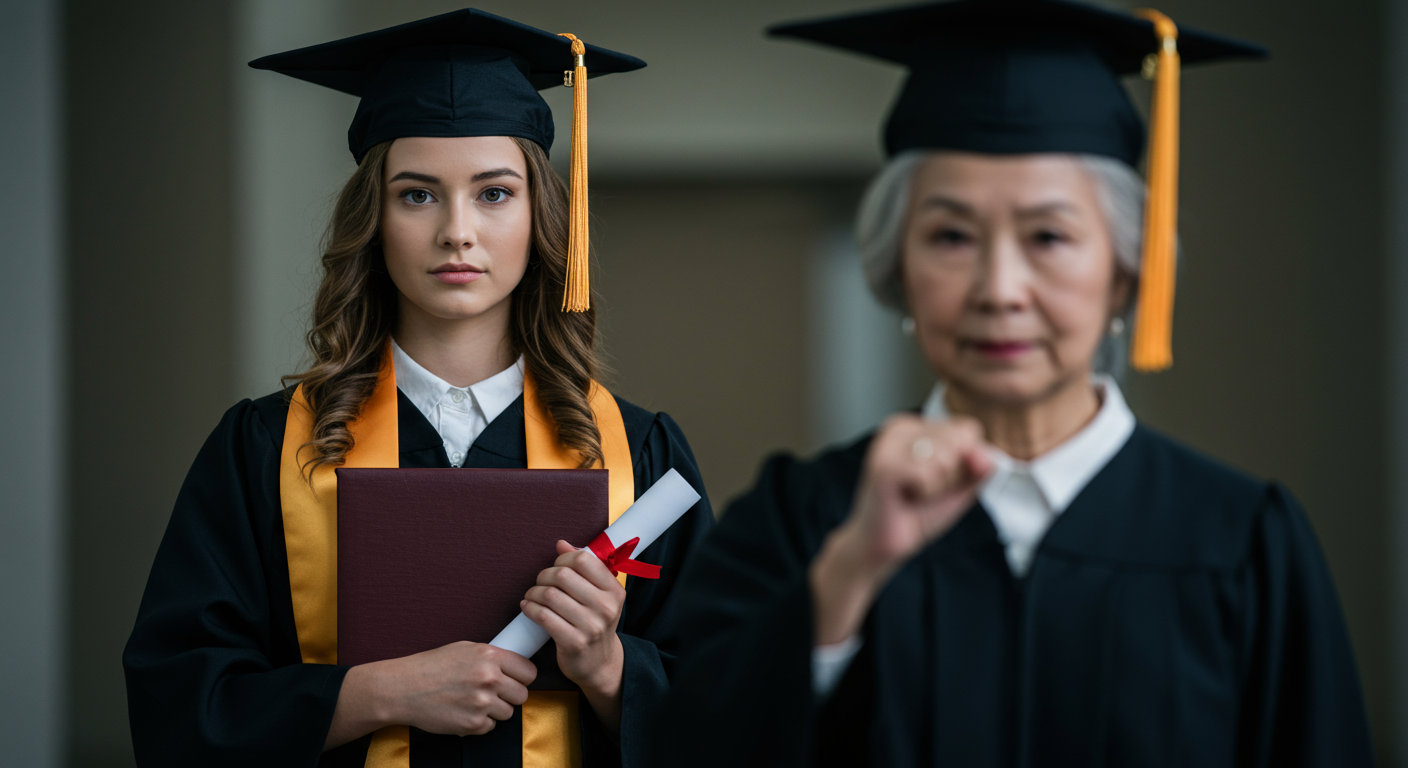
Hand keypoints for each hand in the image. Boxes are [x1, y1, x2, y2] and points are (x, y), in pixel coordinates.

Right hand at [325, 641, 535, 748]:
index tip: (516, 679)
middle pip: (522, 695)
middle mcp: (489, 679)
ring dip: (495, 710)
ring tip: (474, 701)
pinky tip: (464, 711)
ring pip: (508, 712)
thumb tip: (513, 664)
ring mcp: (482, 703)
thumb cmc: (431, 666)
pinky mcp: (473, 724)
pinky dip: (480, 722)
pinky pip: (491, 726)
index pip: (529, 671)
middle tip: (494, 693)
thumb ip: (491, 657)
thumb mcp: (464, 649)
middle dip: (510, 695)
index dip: (523, 676)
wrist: (403, 688)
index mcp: (490, 656)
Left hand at [521, 540, 626, 728]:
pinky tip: (528, 608)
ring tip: (531, 596)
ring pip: (550, 595)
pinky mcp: (573, 642)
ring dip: (533, 593)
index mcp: (614, 590)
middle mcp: (606, 607)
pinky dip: (529, 608)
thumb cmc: (595, 623)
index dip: (563, 560)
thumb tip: (561, 544)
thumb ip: (583, 568)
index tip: (556, 568)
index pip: (584, 560)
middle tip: (540, 583)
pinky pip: (542, 616)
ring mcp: (591, 626)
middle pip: (563, 575)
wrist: (599, 663)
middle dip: (544, 576)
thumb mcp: (598, 595)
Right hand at [809, 414, 992, 644]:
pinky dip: (925, 494)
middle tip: (923, 490)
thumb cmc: (918, 513)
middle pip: (959, 440)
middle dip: (951, 475)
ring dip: (937, 486)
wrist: (885, 545)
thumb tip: (986, 455)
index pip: (968, 429)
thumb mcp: (960, 487)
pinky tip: (905, 497)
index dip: (965, 462)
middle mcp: (900, 427)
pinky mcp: (882, 465)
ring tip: (914, 494)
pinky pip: (927, 474)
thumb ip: (980, 468)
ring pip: (945, 456)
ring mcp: (889, 444)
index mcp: (916, 426)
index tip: (936, 479)